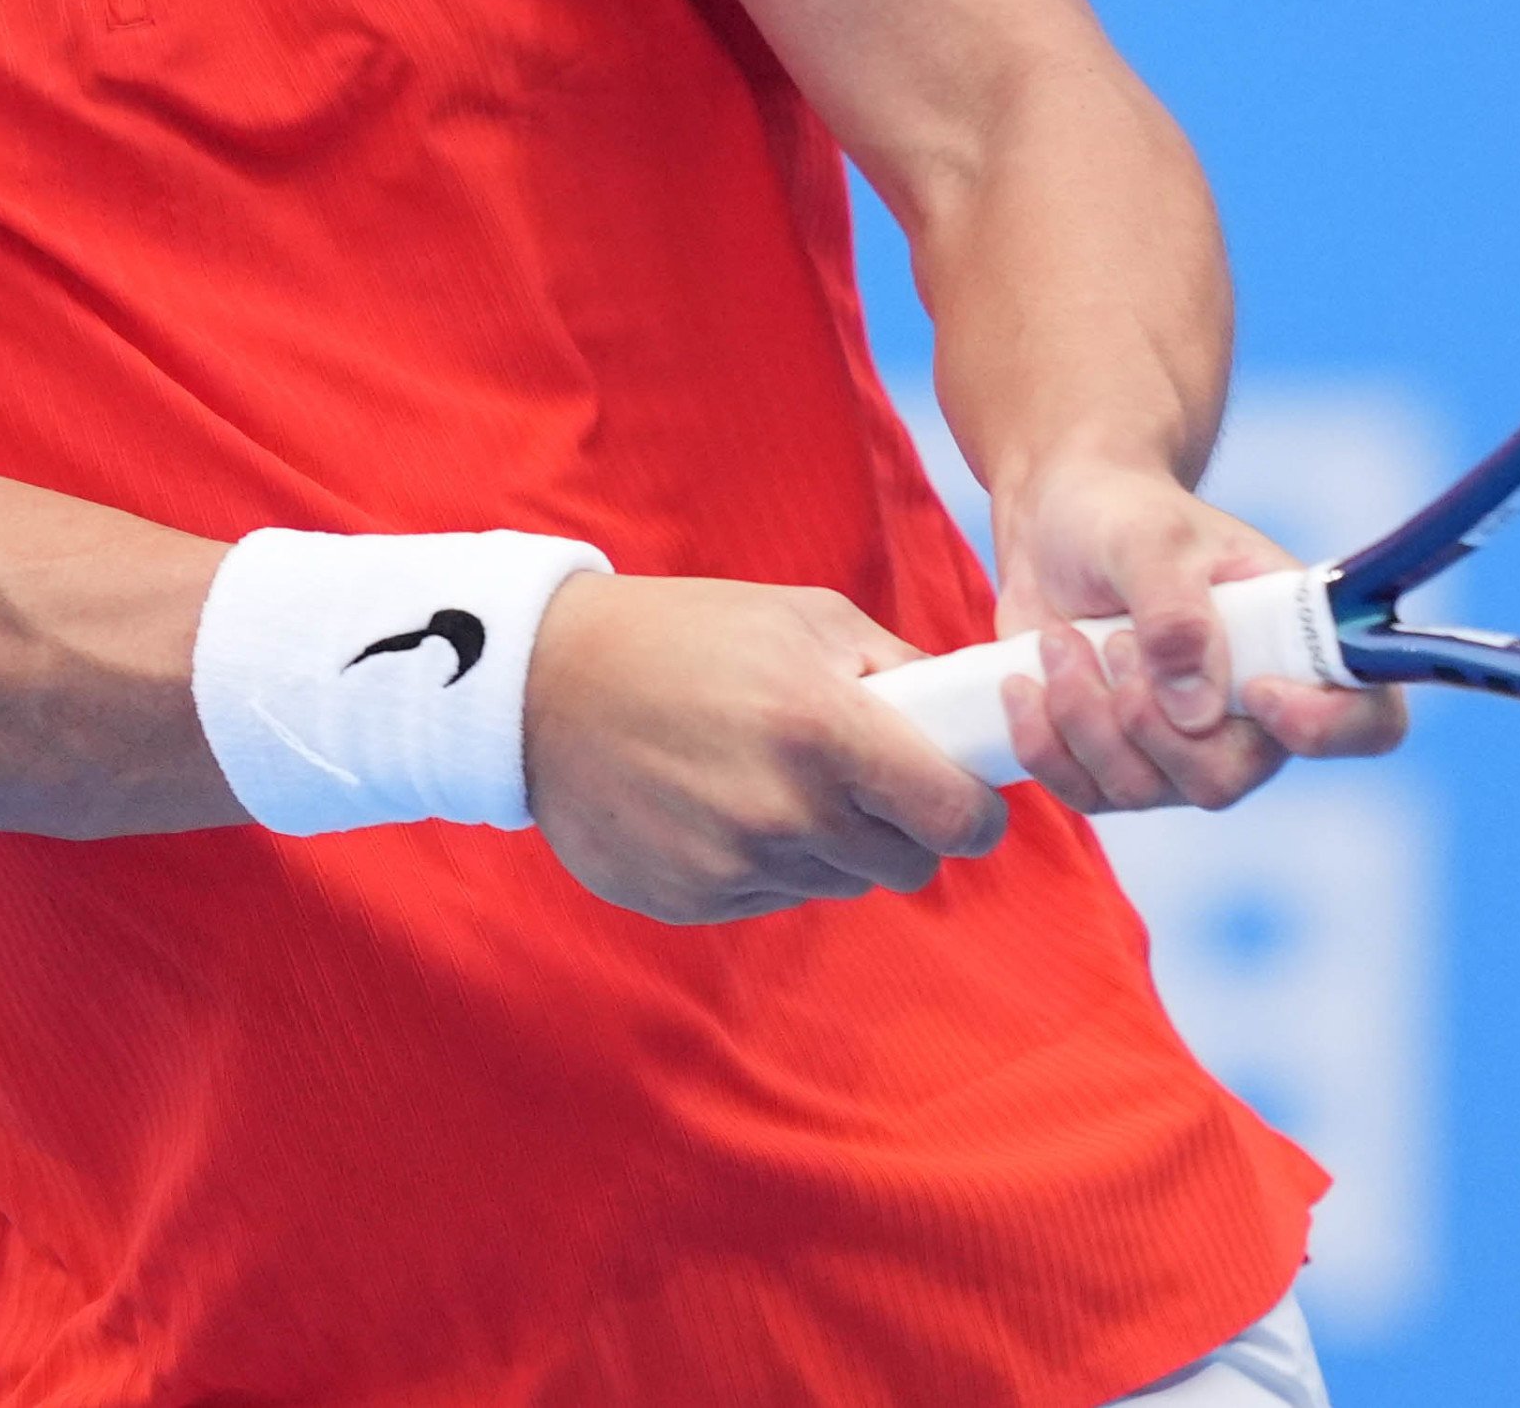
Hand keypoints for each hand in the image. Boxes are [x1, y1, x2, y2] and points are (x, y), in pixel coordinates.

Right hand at [523, 573, 1010, 924]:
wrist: (543, 684)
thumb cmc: (684, 635)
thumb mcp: (804, 618)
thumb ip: (898, 670)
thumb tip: (965, 715)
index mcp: (825, 731)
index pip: (955, 819)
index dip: (976, 811)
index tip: (968, 798)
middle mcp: (786, 813)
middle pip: (906, 865)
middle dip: (902, 826)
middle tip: (864, 779)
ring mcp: (736, 867)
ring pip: (839, 883)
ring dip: (830, 843)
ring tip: (772, 776)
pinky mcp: (694, 902)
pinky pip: (774, 897)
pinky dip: (767, 861)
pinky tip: (721, 804)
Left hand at [989, 451, 1409, 814]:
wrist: (1053, 522)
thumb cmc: (1119, 512)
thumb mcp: (1146, 537)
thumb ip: (1175, 611)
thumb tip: (1196, 711)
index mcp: (1296, 640)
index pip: (1369, 719)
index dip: (1325, 727)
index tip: (1257, 689)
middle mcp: (1253, 708)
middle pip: (1228, 777)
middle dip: (1149, 723)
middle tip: (1110, 643)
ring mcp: (1183, 745)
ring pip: (1147, 790)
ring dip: (1086, 719)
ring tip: (1058, 643)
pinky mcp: (1117, 760)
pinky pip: (1088, 794)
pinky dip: (1047, 746)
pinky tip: (1023, 686)